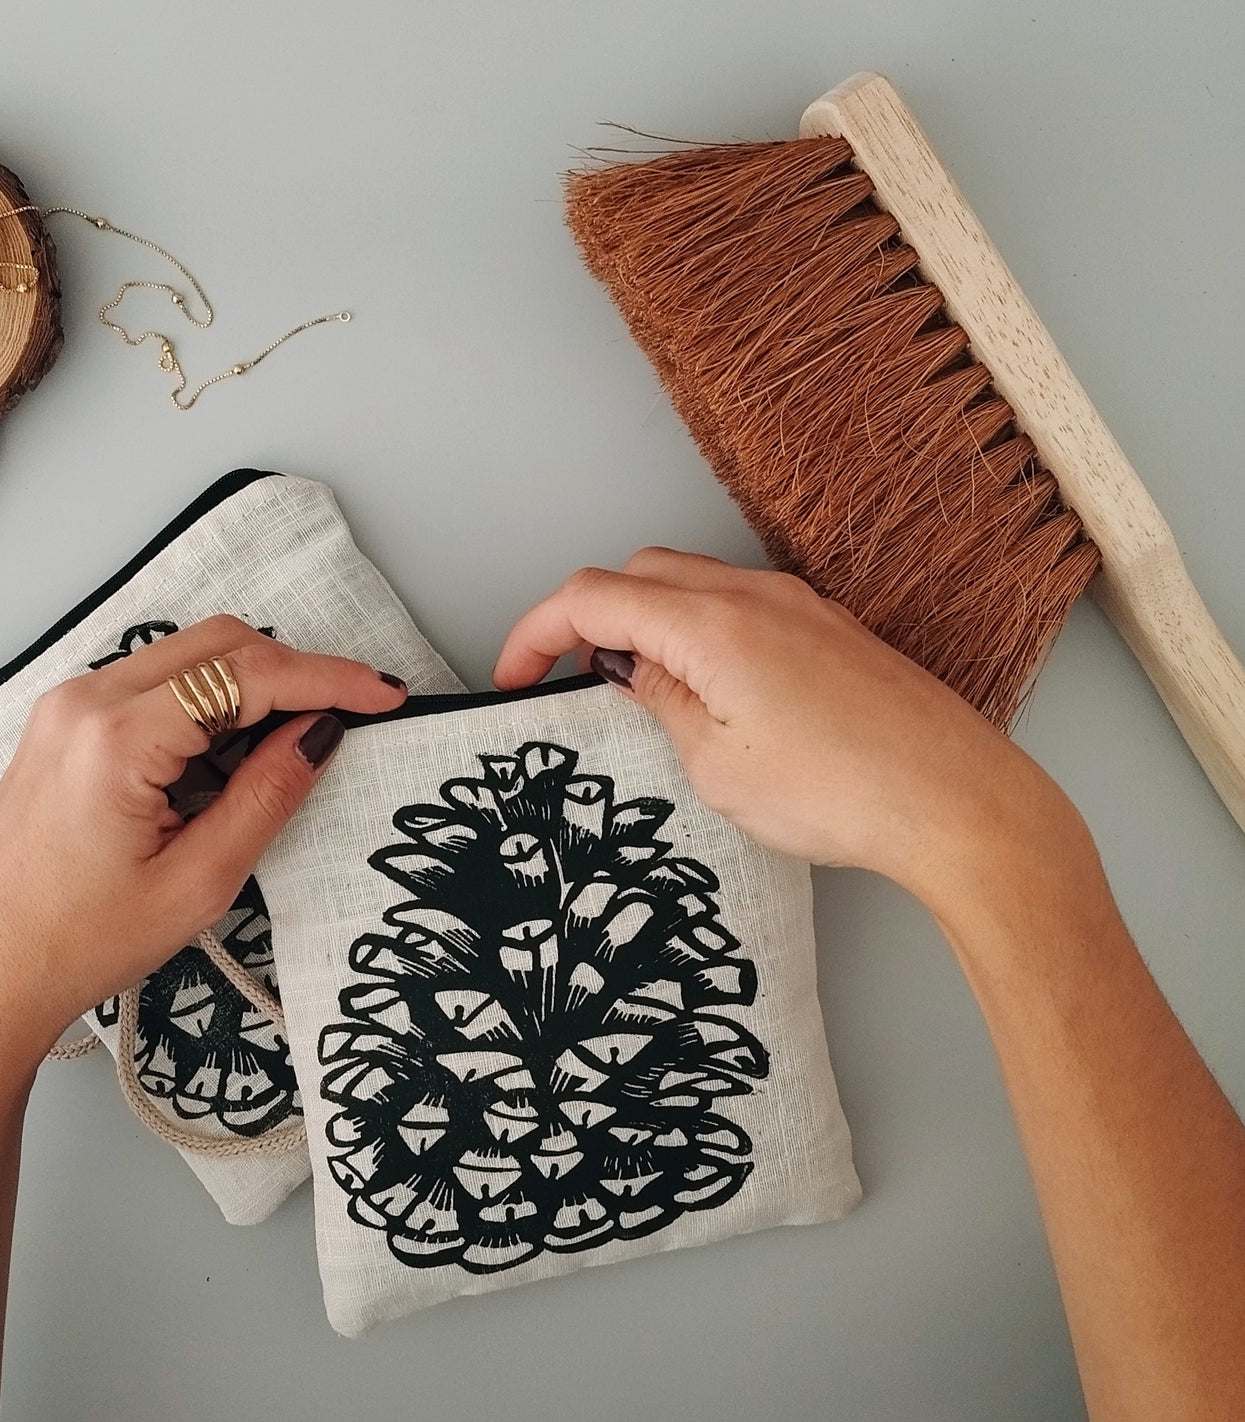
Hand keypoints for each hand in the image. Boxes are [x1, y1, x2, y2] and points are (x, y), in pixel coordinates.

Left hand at [0, 615, 406, 1067]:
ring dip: (252, 687)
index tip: (385, 694)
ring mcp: (68, 706)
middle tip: (352, 715)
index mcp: (118, 736)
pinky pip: (155, 683)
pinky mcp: (65, 724)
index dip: (329, 678)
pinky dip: (208, 702)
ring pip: (189, 657)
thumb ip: (268, 794)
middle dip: (296, 672)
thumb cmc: (81, 942)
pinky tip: (230, 755)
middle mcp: (86, 700)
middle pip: (220, 644)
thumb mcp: (200, 880)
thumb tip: (321, 732)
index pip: (248, 674)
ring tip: (289, 748)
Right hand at [494, 547, 1075, 901]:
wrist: (956, 800)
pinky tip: (708, 692)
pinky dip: (699, 632)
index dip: (534, 633)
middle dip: (587, 619)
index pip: (590, 597)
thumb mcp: (716, 764)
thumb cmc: (845, 791)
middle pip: (637, 573)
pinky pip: (740, 606)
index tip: (513, 675)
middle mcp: (754, 594)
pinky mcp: (828, 628)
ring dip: (647, 623)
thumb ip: (661, 700)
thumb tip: (632, 669)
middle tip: (571, 682)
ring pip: (690, 583)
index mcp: (710, 623)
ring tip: (640, 695)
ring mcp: (798, 605)